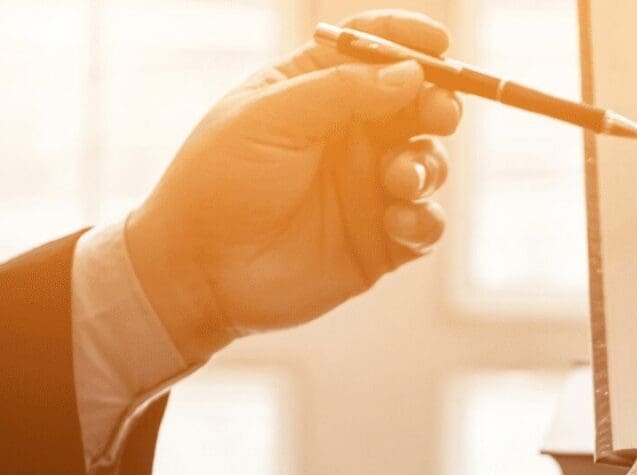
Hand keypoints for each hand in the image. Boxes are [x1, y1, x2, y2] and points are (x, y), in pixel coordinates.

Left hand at [124, 11, 462, 363]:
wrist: (198, 271)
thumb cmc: (218, 182)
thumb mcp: (269, 118)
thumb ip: (339, 90)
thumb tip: (410, 73)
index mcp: (317, 90)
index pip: (375, 51)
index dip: (409, 41)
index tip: (438, 45)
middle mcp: (350, 135)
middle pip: (417, 104)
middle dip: (438, 103)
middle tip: (437, 114)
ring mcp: (368, 188)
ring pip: (429, 162)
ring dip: (427, 165)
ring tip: (399, 179)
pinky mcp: (379, 241)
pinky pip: (425, 224)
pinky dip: (424, 219)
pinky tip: (398, 222)